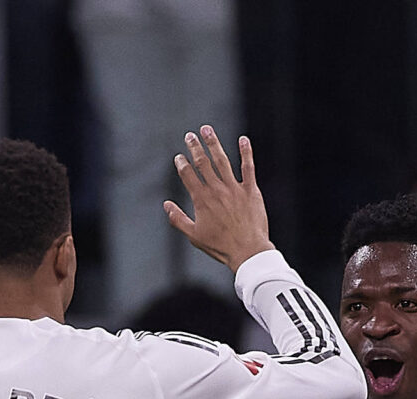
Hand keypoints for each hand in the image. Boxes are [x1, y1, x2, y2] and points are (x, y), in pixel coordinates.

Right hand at [164, 126, 272, 272]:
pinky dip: (246, 152)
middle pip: (203, 163)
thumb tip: (166, 205)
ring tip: (207, 130)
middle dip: (195, 147)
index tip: (179, 156)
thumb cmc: (220, 246)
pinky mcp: (250, 191)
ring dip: (213, 143)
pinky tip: (243, 139)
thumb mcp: (194, 235)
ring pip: (222, 160)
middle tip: (190, 135)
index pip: (188, 175)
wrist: (247, 251)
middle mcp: (216, 190)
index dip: (182, 163)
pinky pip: (248, 167)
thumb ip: (178, 219)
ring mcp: (234, 188)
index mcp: (202, 200)